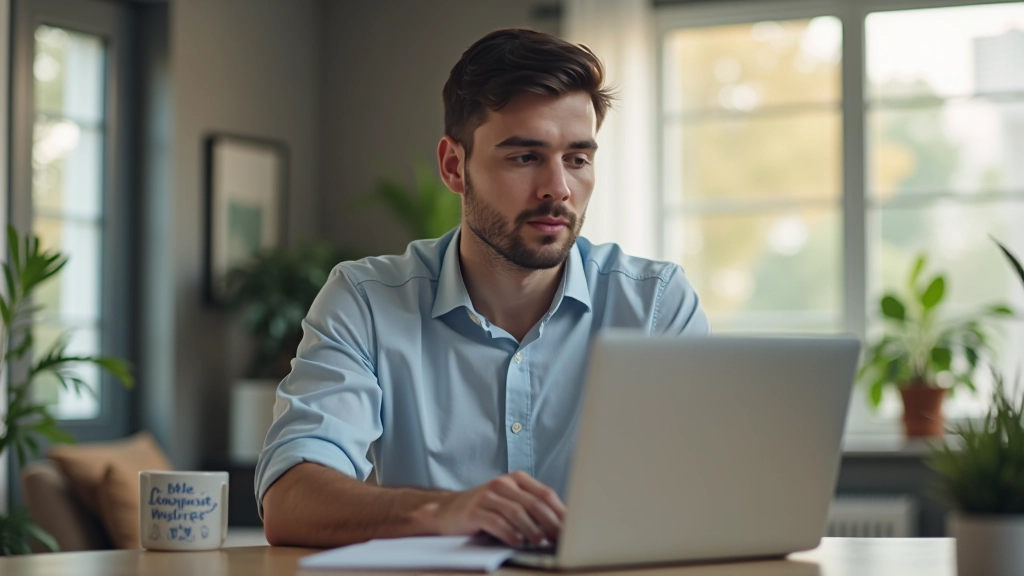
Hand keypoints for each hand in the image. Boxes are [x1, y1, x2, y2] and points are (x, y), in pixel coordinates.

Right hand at [413, 471, 566, 546]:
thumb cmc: (485, 510)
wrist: (447, 512)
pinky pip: (495, 522)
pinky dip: (509, 534)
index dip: (561, 512)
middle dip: (551, 523)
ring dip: (531, 529)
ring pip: (516, 512)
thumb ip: (532, 509)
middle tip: (561, 539)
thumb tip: (562, 526)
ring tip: (541, 542)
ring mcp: (487, 496)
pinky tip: (517, 543)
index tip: (573, 529)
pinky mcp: (474, 511)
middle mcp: (502, 484)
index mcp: (516, 479)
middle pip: (534, 503)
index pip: (545, 494)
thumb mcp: (510, 503)